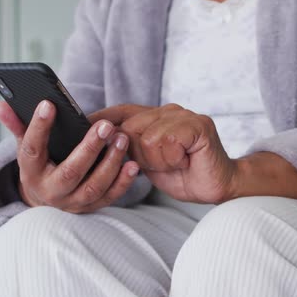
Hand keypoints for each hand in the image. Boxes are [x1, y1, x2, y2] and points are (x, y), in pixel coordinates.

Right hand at [0, 100, 139, 212]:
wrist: (47, 200)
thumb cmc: (41, 165)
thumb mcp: (27, 147)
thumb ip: (18, 125)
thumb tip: (0, 105)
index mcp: (32, 172)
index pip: (32, 149)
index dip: (38, 127)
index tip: (48, 104)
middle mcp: (51, 190)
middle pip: (71, 172)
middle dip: (89, 148)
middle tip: (106, 126)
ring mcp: (73, 202)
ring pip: (94, 186)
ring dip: (111, 162)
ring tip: (122, 138)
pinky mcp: (92, 207)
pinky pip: (110, 197)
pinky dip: (123, 182)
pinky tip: (133, 164)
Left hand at [89, 104, 236, 203]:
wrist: (216, 186)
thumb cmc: (183, 174)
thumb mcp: (148, 161)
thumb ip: (130, 148)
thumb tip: (102, 141)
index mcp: (157, 116)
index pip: (122, 111)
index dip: (102, 118)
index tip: (79, 126)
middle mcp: (170, 110)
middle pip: (131, 127)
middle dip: (137, 153)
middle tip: (160, 164)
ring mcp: (185, 115)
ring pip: (147, 137)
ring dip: (157, 159)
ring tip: (175, 163)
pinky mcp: (198, 125)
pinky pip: (167, 141)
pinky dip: (171, 158)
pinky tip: (183, 162)